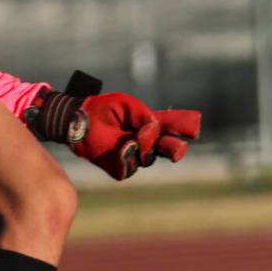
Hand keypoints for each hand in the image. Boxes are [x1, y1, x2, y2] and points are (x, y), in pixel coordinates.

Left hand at [26, 73, 200, 179]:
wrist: (77, 119)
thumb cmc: (101, 109)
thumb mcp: (126, 104)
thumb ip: (145, 115)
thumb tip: (153, 133)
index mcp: (149, 126)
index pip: (173, 129)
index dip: (184, 129)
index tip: (193, 128)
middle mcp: (145, 143)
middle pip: (170, 150)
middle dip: (173, 148)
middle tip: (175, 148)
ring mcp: (134, 156)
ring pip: (148, 158)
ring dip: (141, 147)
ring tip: (127, 137)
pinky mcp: (120, 167)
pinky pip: (129, 166)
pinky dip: (125, 156)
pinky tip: (118, 146)